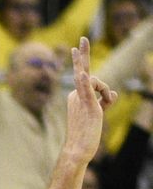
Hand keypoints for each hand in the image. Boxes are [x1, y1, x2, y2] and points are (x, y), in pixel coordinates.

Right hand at [65, 38, 115, 161]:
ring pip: (101, 85)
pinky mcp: (87, 105)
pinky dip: (85, 83)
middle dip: (83, 55)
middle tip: (83, 38)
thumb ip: (104, 100)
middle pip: (83, 71)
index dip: (82, 64)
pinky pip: (88, 90)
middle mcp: (75, 95)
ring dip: (106, 94)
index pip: (87, 80)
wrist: (77, 150)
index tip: (77, 47)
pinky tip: (83, 75)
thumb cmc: (85, 135)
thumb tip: (113, 94)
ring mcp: (80, 99)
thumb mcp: (96, 114)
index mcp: (75, 97)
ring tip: (103, 107)